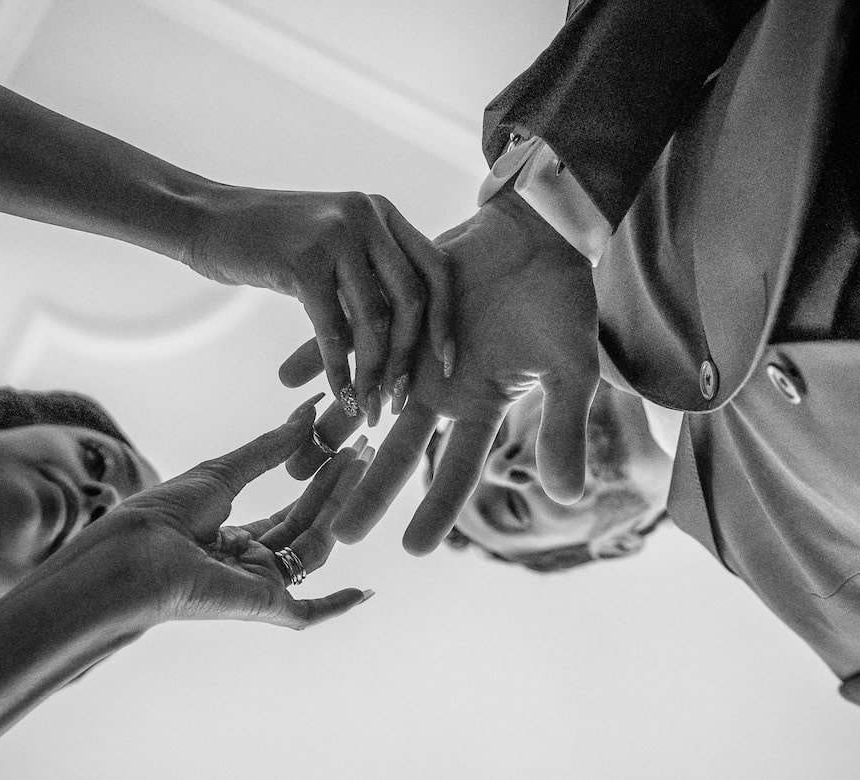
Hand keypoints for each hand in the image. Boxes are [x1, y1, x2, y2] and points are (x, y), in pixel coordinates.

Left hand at [70, 398, 372, 629]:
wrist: (135, 555)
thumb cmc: (163, 515)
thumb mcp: (222, 472)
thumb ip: (269, 448)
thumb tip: (305, 412)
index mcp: (230, 538)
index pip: (288, 511)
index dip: (318, 482)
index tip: (344, 451)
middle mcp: (247, 565)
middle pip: (305, 527)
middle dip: (335, 490)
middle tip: (363, 453)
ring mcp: (257, 587)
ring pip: (313, 550)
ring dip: (339, 512)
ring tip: (359, 470)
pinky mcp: (264, 607)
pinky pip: (308, 613)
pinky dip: (337, 606)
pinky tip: (365, 592)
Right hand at [184, 185, 453, 426]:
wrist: (205, 219)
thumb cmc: (270, 241)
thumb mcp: (332, 244)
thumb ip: (369, 273)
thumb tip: (405, 332)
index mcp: (382, 212)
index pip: (436, 270)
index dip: (446, 321)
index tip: (448, 364)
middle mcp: (367, 216)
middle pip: (412, 299)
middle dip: (409, 357)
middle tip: (399, 399)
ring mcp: (336, 235)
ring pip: (374, 320)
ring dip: (373, 373)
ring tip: (367, 408)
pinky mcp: (304, 261)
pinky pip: (332, 329)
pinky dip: (338, 369)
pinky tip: (338, 395)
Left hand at [279, 189, 599, 553]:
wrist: (535, 236)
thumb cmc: (562, 298)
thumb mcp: (573, 366)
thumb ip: (563, 426)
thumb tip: (567, 497)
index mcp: (480, 405)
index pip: (456, 469)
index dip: (437, 508)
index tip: (413, 550)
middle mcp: (439, 388)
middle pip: (397, 449)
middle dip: (367, 491)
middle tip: (336, 535)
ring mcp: (412, 352)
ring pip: (365, 401)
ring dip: (331, 432)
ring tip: (293, 469)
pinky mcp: (394, 313)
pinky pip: (351, 337)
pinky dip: (321, 357)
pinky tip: (286, 381)